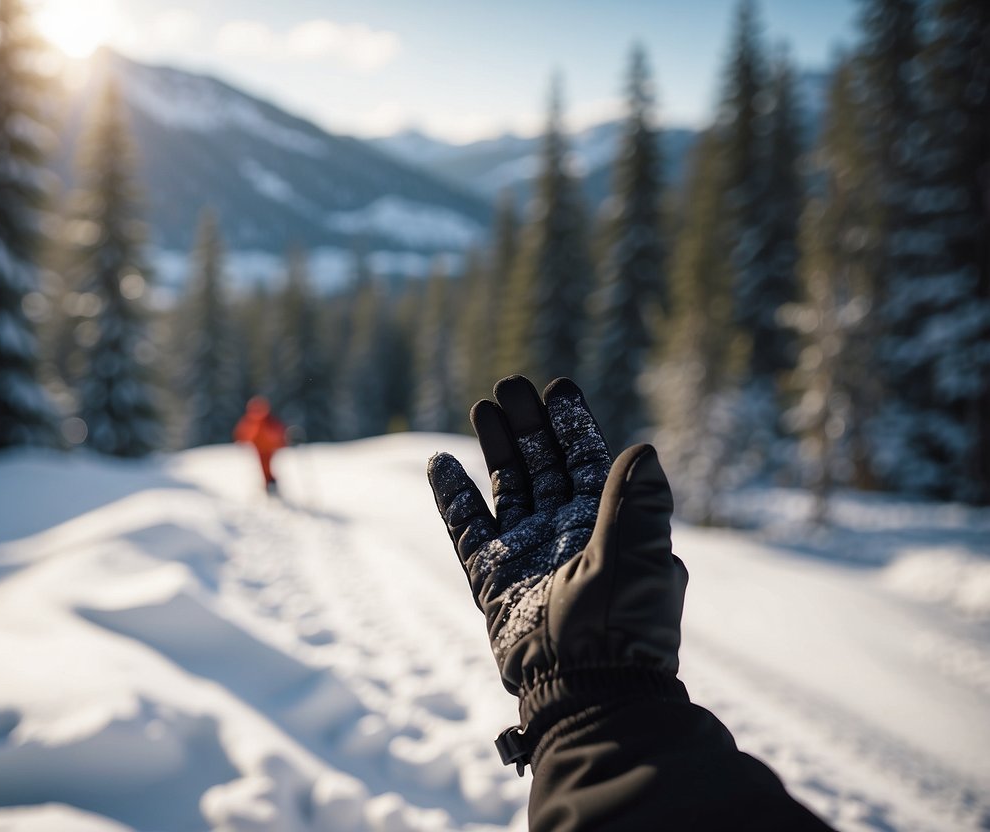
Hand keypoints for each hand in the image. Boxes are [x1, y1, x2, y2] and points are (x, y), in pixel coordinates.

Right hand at [427, 376, 687, 768]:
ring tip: (482, 407)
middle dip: (528, 426)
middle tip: (510, 386)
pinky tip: (439, 464)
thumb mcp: (641, 556)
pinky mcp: (492, 580)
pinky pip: (467, 529)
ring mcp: (526, 555)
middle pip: (543, 466)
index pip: (588, 462)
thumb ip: (637, 501)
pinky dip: (454, 497)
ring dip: (495, 448)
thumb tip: (643, 448)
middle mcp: (565, 535)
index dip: (572, 425)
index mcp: (606, 525)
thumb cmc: (621, 626)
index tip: (558, 387)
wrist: (586, 690)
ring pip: (507, 488)